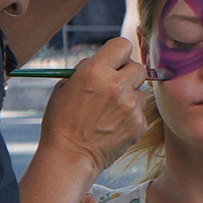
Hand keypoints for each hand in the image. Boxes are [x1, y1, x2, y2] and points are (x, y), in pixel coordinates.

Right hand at [37, 38, 148, 178]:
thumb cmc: (62, 122)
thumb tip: (102, 62)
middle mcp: (117, 85)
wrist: (70, 157)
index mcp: (96, 71)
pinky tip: (114, 126)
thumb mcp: (65, 87)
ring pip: (141, 92)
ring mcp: (130, 106)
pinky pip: (140, 112)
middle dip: (127, 75)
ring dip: (130, 98)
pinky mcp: (138, 124)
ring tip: (111, 112)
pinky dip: (130, 117)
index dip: (118, 54)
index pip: (122, 45)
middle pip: (137, 67)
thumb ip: (87, 70)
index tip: (113, 64)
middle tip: (115, 88)